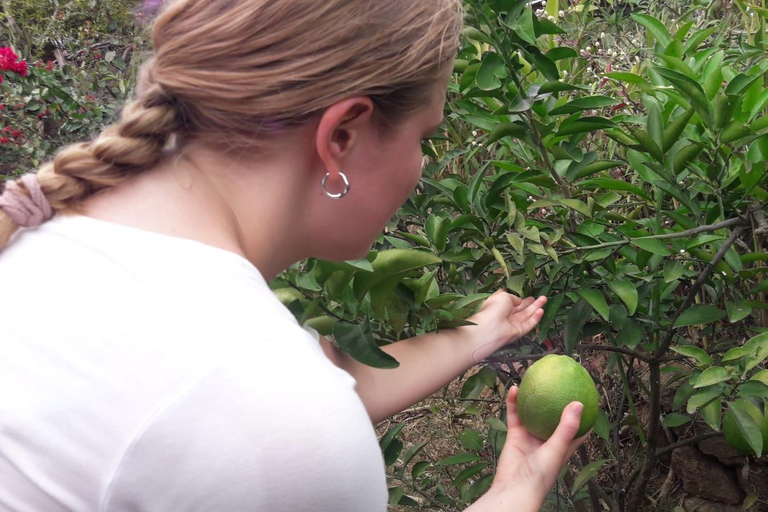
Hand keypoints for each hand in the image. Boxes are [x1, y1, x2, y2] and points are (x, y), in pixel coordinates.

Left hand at [465, 290, 546, 362]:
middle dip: (531, 303)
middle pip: (521, 308)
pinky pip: (529, 324)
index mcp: (499, 305)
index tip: (527, 294)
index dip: (519, 298)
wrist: (491, 328)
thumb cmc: (494, 308)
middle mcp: (506, 315)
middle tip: (541, 297)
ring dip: (536, 307)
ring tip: (545, 299)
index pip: (511, 301)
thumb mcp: (503, 296)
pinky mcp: (519, 331)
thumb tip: (519, 301)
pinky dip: (535, 317)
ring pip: (527, 315)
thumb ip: (513, 297)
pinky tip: (542, 310)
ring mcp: (513, 324)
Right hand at [467, 387, 589, 511]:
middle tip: (560, 378)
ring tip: (535, 377)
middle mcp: (549, 438)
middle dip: (557, 398)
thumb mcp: (557, 450)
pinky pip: (515, 414)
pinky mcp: (516, 434)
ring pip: (533, 411)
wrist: (514, 487)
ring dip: (534, 396)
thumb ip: (566, 428)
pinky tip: (514, 388)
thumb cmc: (540, 474)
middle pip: (555, 414)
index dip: (585, 412)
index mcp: (564, 444)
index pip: (579, 427)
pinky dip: (513, 402)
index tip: (589, 393)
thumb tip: (579, 403)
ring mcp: (531, 435)